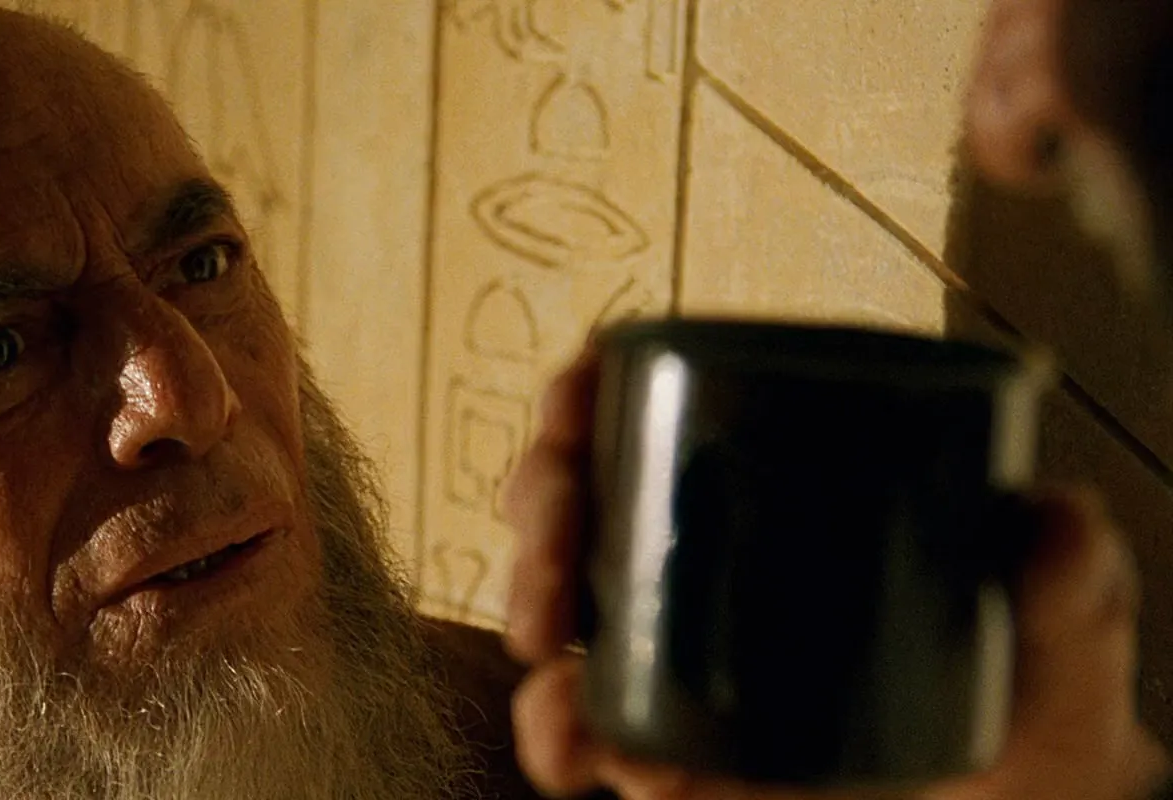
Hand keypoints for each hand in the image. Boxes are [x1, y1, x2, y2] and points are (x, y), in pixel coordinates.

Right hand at [501, 347, 1170, 799]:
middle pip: (581, 500)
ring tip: (550, 647)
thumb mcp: (1065, 631)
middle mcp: (706, 566)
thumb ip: (1072, 579)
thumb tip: (1046, 518)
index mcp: (777, 497)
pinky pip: (583, 737)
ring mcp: (677, 660)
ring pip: (557, 610)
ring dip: (526, 609)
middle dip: (540, 505)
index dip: (588, 391)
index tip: (575, 396)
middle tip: (558, 545)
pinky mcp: (667, 754)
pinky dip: (558, 736)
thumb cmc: (1033, 709)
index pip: (658, 412)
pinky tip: (583, 747)